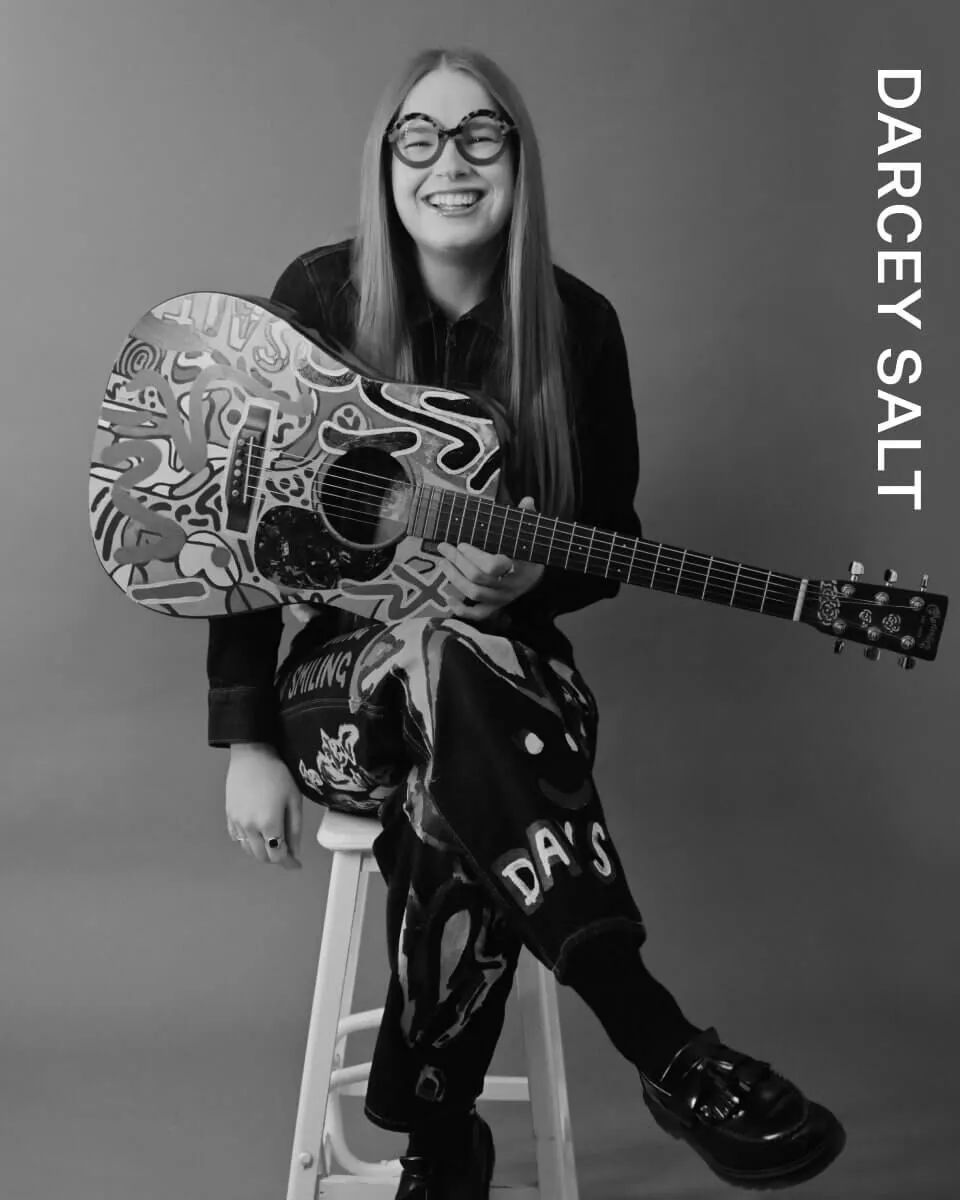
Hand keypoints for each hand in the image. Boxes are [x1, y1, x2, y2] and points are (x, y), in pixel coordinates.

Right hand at [225, 743, 302, 869]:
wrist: (252, 756)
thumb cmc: (277, 774)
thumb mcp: (293, 801)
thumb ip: (294, 830)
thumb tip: (295, 853)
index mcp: (269, 823)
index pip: (278, 856)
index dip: (289, 863)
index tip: (297, 864)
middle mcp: (250, 827)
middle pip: (262, 857)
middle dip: (276, 858)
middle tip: (287, 853)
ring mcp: (237, 822)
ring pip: (249, 850)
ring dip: (262, 852)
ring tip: (274, 843)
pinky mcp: (229, 816)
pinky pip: (238, 839)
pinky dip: (249, 842)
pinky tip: (257, 835)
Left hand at [437, 495, 544, 621]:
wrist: (537, 575)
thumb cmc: (528, 550)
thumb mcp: (530, 533)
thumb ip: (528, 517)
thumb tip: (527, 500)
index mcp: (517, 567)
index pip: (492, 566)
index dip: (473, 556)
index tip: (462, 543)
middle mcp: (509, 586)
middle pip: (477, 579)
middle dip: (457, 561)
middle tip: (444, 547)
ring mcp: (501, 598)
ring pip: (474, 594)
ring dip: (454, 578)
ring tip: (443, 562)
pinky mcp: (495, 607)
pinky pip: (477, 614)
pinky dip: (461, 609)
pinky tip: (448, 597)